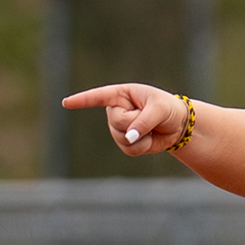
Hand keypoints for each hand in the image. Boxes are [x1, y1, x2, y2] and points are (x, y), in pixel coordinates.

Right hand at [61, 84, 187, 155]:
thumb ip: (143, 121)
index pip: (99, 97)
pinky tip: (149, 140)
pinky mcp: (125, 143)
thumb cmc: (168, 109)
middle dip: (136, 123)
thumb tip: (129, 137)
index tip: (66, 103)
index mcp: (122, 95)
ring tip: (151, 128)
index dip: (82, 100)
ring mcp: (119, 128)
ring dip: (140, 137)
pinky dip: (142, 147)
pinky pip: (129, 150)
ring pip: (121, 138)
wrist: (178, 126)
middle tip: (150, 118)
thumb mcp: (159, 110)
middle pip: (117, 122)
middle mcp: (116, 110)